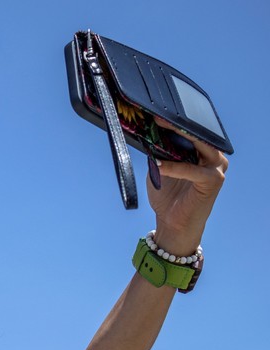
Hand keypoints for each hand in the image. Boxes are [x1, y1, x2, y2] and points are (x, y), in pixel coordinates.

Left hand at [147, 121, 228, 253]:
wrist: (172, 223)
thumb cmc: (167, 196)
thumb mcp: (158, 169)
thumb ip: (159, 152)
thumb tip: (146, 134)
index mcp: (202, 152)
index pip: (191, 132)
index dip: (175, 122)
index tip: (156, 113)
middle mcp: (213, 157)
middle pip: (197, 135)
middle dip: (177, 125)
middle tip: (158, 118)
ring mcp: (216, 168)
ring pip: (199, 146)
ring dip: (179, 138)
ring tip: (160, 130)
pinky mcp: (213, 181)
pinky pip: (191, 170)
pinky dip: (174, 167)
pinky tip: (159, 166)